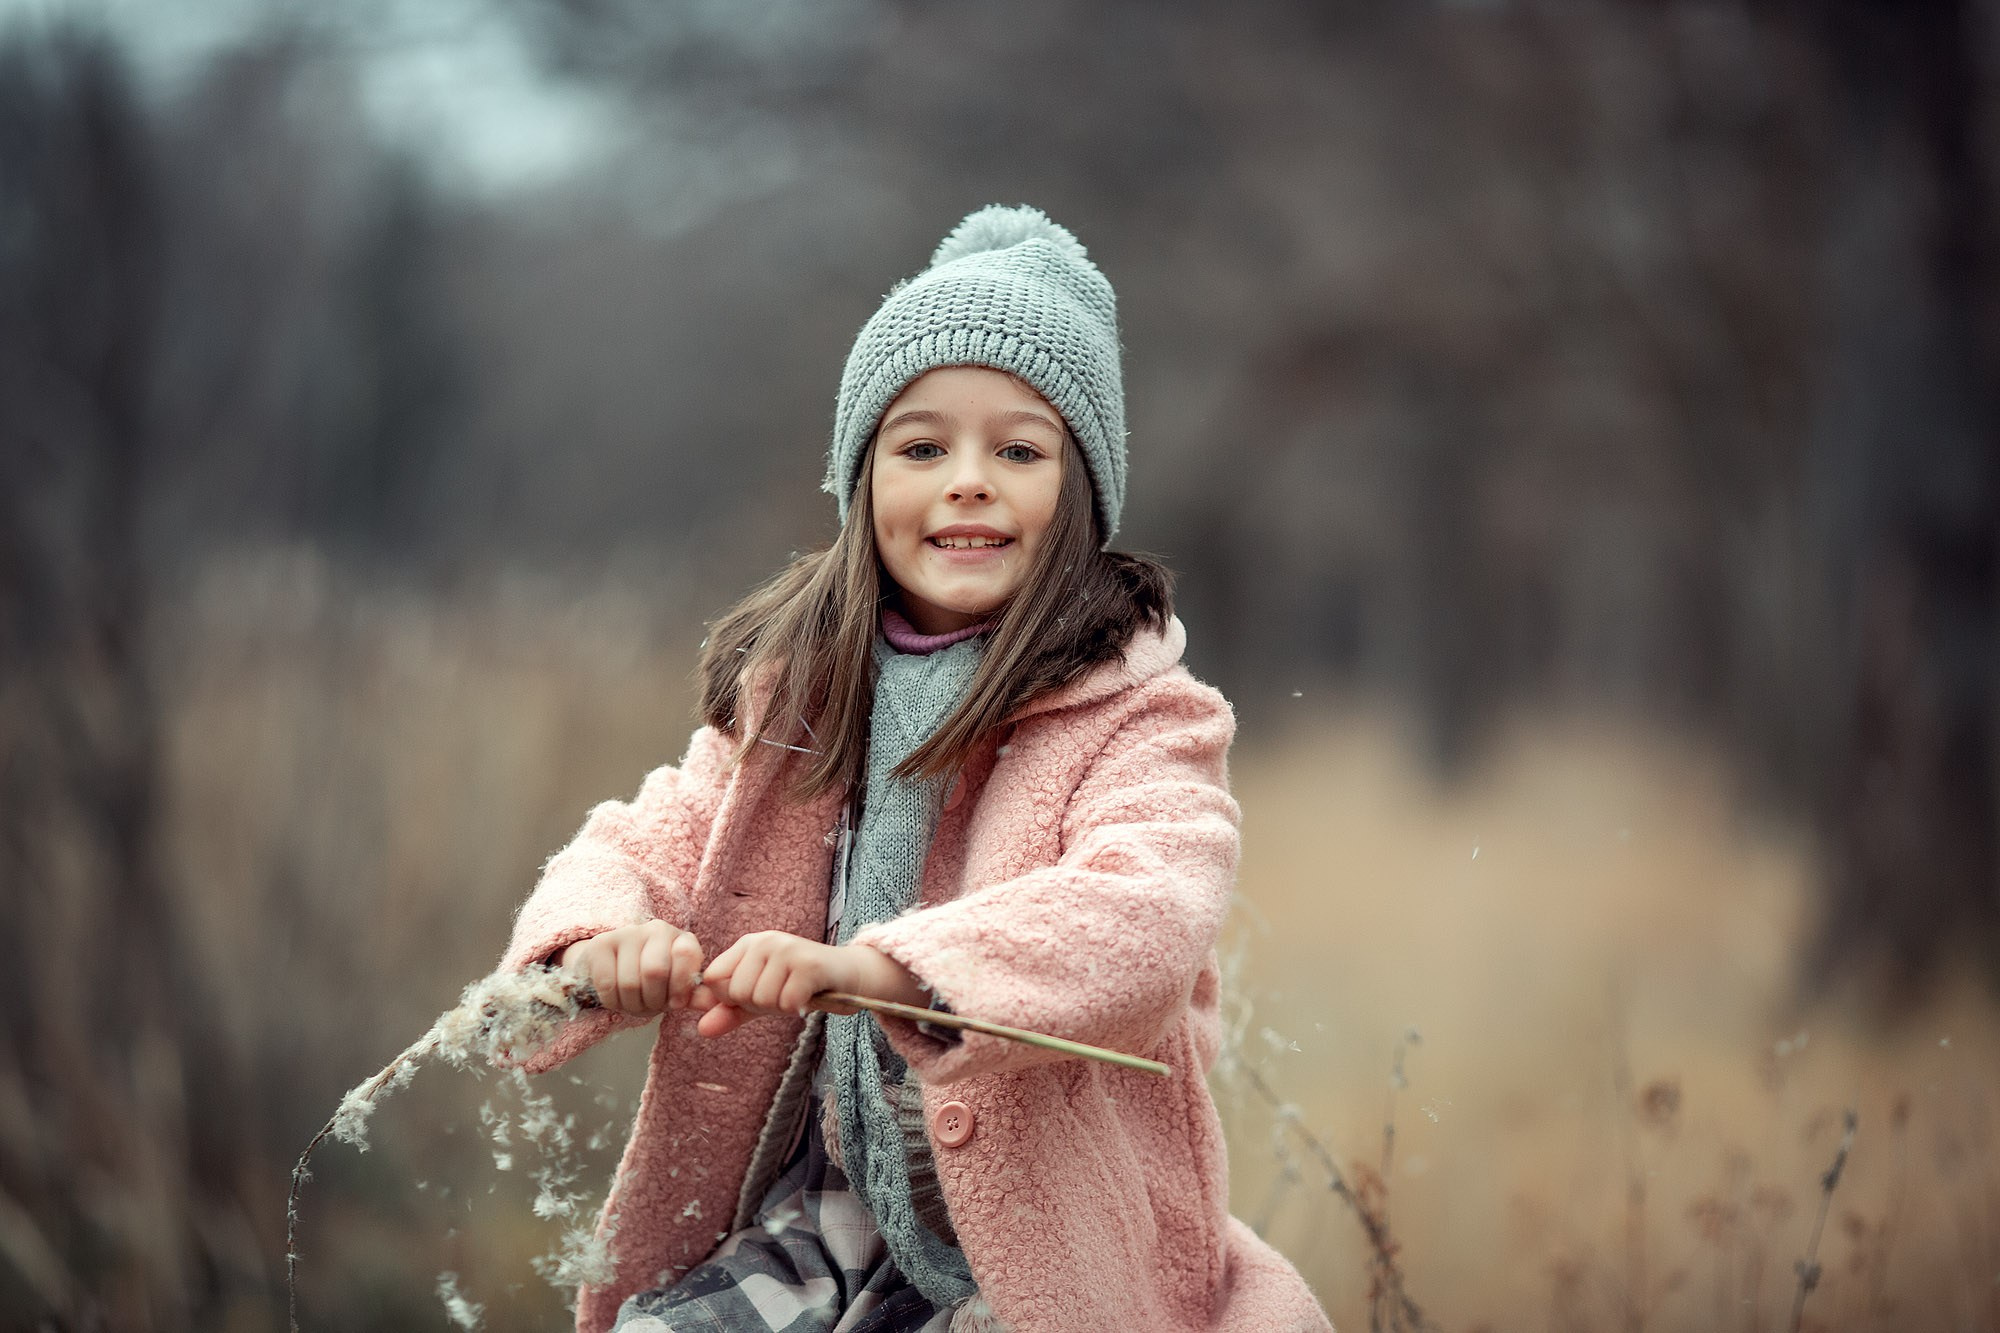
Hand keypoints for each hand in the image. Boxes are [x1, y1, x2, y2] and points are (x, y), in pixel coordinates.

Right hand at [557, 921, 705, 1017]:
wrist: (614, 969)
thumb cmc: (654, 983)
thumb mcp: (677, 988)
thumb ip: (695, 995)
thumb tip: (714, 1004)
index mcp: (683, 940)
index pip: (687, 955)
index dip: (680, 987)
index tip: (675, 1003)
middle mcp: (657, 930)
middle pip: (655, 971)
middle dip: (653, 1001)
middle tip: (651, 1007)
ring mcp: (627, 933)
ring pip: (630, 982)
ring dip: (632, 1004)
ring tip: (635, 1003)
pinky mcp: (601, 944)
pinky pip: (607, 984)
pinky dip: (613, 1002)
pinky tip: (617, 998)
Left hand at [693, 931, 924, 1038]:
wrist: (850, 977)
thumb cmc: (802, 986)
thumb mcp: (762, 999)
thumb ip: (731, 1012)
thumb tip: (701, 1029)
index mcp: (747, 944)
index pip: (714, 979)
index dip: (732, 999)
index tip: (758, 994)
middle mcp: (765, 941)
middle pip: (738, 993)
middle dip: (761, 1005)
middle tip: (784, 993)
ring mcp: (787, 949)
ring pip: (761, 999)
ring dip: (782, 1007)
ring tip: (797, 993)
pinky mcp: (809, 964)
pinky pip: (786, 1002)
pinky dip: (798, 1008)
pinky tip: (809, 997)